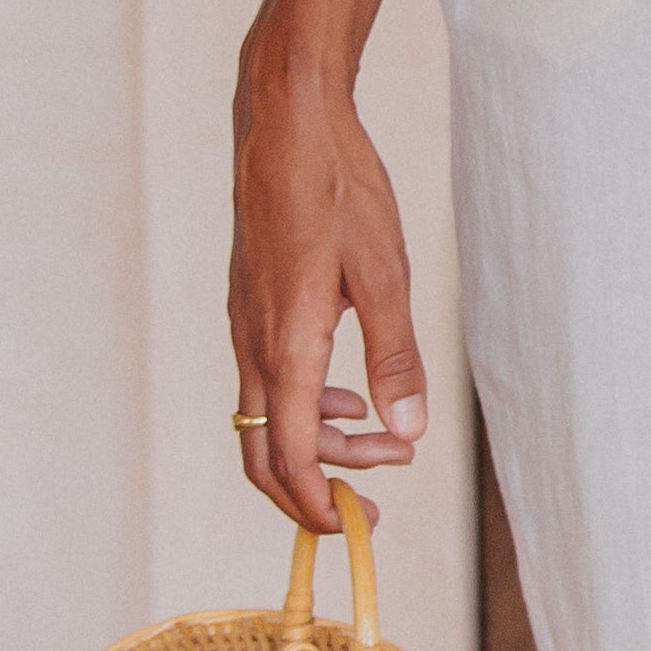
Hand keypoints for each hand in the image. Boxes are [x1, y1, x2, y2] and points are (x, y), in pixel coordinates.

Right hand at [229, 9, 430, 531]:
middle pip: (266, 452)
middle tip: (375, 504)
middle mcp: (254, 341)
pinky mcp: (250, 305)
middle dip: (315, 490)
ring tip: (385, 445)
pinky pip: (267, 381)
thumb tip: (406, 435)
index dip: (317, 505)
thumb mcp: (385, 272)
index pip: (290, 454)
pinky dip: (307, 405)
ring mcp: (245, 323)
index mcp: (286, 341)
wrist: (287, 121)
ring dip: (321, 445)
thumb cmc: (339, 186)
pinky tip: (351, 395)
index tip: (354, 529)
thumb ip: (396, 358)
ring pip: (268, 417)